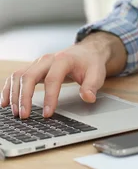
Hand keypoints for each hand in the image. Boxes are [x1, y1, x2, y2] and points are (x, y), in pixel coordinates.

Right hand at [0, 32, 125, 118]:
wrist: (86, 52)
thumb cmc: (90, 63)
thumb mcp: (97, 73)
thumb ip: (92, 86)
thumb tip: (88, 97)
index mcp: (63, 60)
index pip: (53, 79)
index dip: (49, 97)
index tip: (47, 114)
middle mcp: (47, 59)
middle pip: (30, 76)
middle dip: (25, 97)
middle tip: (24, 116)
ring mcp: (38, 63)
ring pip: (19, 76)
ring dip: (14, 95)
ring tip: (16, 113)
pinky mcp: (33, 68)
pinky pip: (16, 76)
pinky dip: (8, 89)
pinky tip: (5, 103)